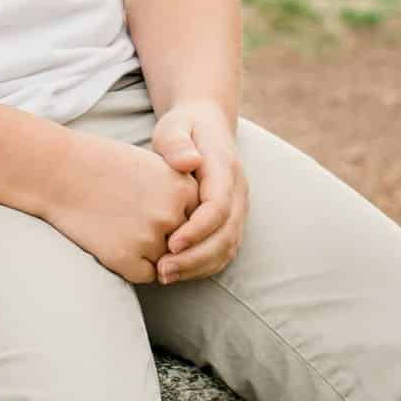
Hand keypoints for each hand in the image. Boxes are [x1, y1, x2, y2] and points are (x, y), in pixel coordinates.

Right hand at [43, 134, 199, 284]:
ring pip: (166, 261)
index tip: (149, 202)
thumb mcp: (154, 167)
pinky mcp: (125, 259)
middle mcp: (171, 214)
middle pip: (183, 243)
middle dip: (162, 236)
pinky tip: (112, 239)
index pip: (196, 220)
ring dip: (147, 251)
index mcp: (182, 188)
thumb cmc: (106, 166)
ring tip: (120, 224)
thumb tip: (195, 235)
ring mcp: (149, 238)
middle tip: (132, 214)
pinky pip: (144, 274)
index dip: (173, 215)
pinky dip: (131, 264)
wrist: (61, 173)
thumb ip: (180, 196)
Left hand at [149, 101, 248, 284]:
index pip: (218, 207)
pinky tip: (176, 272)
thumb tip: (188, 162)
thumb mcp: (174, 127)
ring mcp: (238, 208)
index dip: (197, 230)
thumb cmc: (184, 128)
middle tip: (162, 270)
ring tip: (164, 276)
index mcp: (225, 169)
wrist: (206, 124)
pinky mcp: (231, 221)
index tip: (171, 244)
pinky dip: (203, 266)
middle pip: (226, 234)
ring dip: (198, 267)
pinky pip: (223, 250)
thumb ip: (177, 143)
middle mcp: (238, 192)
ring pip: (228, 248)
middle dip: (196, 257)